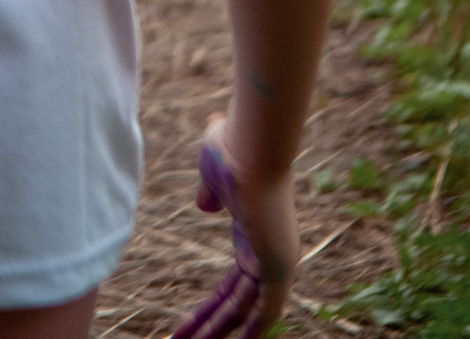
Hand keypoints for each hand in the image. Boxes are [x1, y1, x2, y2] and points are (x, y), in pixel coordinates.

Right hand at [172, 115, 297, 338]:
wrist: (248, 148)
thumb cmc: (230, 151)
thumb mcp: (213, 177)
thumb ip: (211, 193)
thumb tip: (205, 205)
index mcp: (253, 236)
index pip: (234, 286)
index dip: (212, 307)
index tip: (190, 325)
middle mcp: (268, 253)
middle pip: (236, 303)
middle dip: (210, 326)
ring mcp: (276, 261)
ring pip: (246, 310)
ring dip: (218, 331)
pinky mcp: (279, 266)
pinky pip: (266, 310)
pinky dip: (252, 330)